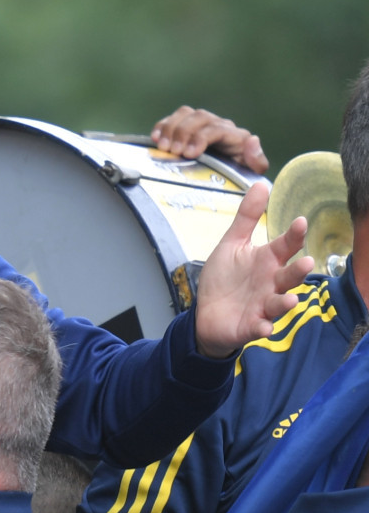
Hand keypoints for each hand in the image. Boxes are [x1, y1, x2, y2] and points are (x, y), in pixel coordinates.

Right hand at [151, 106, 268, 173]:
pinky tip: (155, 138)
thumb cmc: (238, 178)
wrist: (227, 179)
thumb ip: (256, 160)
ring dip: (171, 128)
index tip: (188, 154)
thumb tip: (252, 140)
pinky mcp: (186, 128)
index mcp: (235, 136)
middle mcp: (218, 126)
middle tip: (172, 151)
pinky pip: (173, 118)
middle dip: (184, 133)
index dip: (201, 138)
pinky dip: (162, 126)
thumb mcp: (251, 174)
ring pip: (186, 113)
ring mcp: (201, 125)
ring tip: (163, 147)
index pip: (218, 129)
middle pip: (200, 117)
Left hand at [193, 183, 312, 356]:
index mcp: (267, 261)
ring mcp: (262, 305)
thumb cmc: (224, 278)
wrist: (206, 313)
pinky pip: (259, 327)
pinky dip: (262, 328)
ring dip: (285, 302)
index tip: (300, 222)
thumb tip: (261, 184)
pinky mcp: (250, 325)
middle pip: (288, 276)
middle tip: (305, 262)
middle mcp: (270, 283)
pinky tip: (264, 328)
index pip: (285, 246)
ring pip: (279, 303)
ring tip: (289, 300)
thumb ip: (247, 218)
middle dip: (297, 270)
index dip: (293, 236)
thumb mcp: (232, 245)